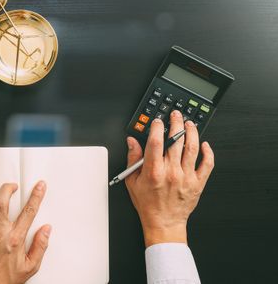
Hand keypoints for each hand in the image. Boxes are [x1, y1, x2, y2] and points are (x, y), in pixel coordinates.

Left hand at [0, 182, 51, 283]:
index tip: (39, 187)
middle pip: (2, 201)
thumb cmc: (5, 280)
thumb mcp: (30, 266)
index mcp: (15, 239)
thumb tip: (46, 230)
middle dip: (8, 188)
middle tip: (12, 187)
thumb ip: (40, 246)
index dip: (36, 196)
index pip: (28, 212)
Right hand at [125, 110, 214, 246]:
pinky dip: (208, 152)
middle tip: (176, 115)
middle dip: (176, 123)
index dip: (157, 127)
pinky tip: (204, 144)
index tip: (157, 121)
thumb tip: (132, 142)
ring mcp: (186, 177)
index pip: (155, 142)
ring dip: (192, 132)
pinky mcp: (197, 183)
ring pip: (192, 148)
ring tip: (189, 124)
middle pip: (176, 140)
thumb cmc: (148, 204)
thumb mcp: (132, 181)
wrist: (163, 223)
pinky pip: (207, 164)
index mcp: (153, 171)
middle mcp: (171, 172)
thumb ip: (132, 159)